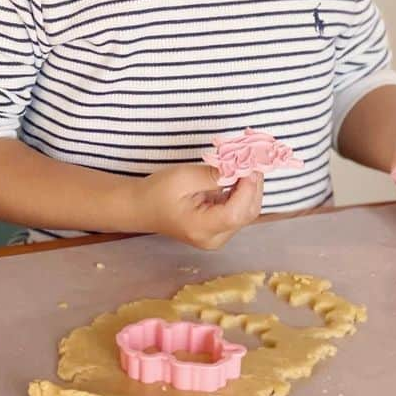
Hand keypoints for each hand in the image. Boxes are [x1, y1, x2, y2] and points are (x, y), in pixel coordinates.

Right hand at [130, 165, 263, 248]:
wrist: (142, 207)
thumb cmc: (157, 192)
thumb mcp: (184, 178)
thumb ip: (214, 175)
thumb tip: (242, 167)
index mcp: (201, 229)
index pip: (237, 212)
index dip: (248, 187)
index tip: (249, 163)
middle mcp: (214, 238)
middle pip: (247, 212)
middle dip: (253, 184)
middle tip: (251, 157)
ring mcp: (218, 235)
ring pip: (247, 210)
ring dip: (250, 185)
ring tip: (244, 162)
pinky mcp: (220, 228)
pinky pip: (239, 209)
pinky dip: (243, 190)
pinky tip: (239, 173)